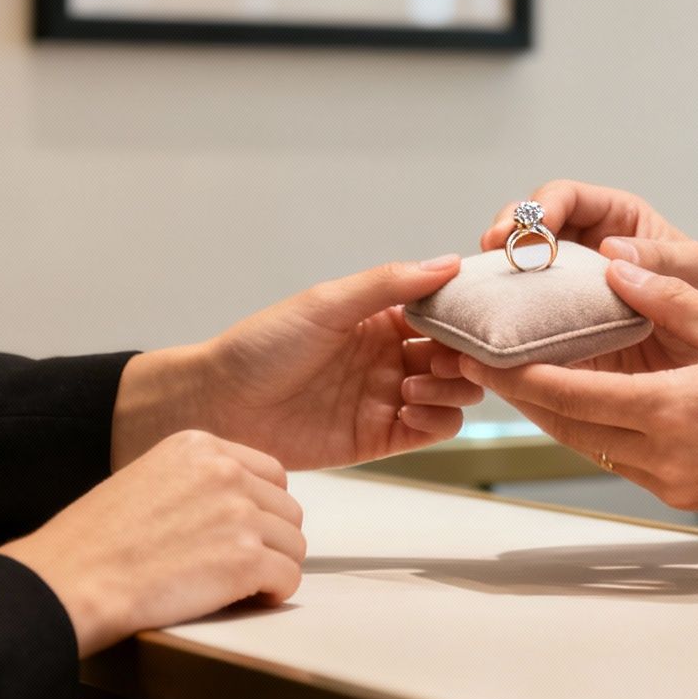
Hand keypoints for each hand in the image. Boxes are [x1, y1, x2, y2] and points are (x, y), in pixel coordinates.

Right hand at [0, 430, 304, 656]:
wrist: (70, 581)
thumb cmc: (94, 543)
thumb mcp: (145, 479)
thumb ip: (194, 481)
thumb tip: (235, 504)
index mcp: (198, 446)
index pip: (269, 473)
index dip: (261, 509)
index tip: (244, 531)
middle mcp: (224, 471)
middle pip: (287, 509)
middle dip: (269, 541)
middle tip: (238, 565)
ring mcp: (239, 514)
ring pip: (293, 545)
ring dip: (271, 569)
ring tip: (236, 585)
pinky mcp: (245, 559)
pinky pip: (289, 579)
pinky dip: (272, 595)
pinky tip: (244, 599)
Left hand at [115, 256, 482, 471]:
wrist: (221, 403)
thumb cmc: (263, 345)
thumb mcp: (327, 303)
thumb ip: (388, 284)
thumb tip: (448, 261)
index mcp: (381, 318)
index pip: (444, 312)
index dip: (466, 315)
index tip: (476, 317)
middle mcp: (391, 356)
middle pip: (459, 356)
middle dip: (466, 356)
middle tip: (451, 359)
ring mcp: (387, 397)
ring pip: (455, 395)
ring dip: (450, 389)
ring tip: (410, 387)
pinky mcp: (380, 437)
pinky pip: (432, 430)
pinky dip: (436, 421)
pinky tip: (408, 411)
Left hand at [459, 259, 697, 516]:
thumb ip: (668, 296)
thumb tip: (611, 263)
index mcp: (670, 412)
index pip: (567, 396)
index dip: (514, 377)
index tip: (477, 356)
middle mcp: (662, 457)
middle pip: (567, 426)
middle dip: (521, 397)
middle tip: (479, 366)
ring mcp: (674, 482)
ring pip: (592, 445)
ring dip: (556, 415)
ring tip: (520, 381)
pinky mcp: (688, 492)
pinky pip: (624, 459)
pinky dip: (597, 430)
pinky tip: (586, 403)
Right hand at [481, 180, 697, 373]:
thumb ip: (663, 261)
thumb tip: (614, 250)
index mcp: (617, 221)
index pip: (568, 197)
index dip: (545, 205)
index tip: (538, 226)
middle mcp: (584, 250)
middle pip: (528, 227)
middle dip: (507, 231)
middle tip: (496, 248)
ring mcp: (567, 292)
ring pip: (517, 272)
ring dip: (497, 273)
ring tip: (485, 284)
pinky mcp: (558, 333)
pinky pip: (524, 321)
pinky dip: (504, 320)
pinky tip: (495, 324)